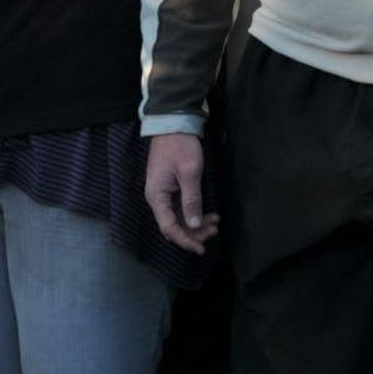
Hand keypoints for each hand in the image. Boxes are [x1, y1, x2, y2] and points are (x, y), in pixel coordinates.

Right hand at [144, 133, 218, 254]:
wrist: (173, 124)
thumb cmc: (180, 146)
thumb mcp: (189, 172)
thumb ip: (192, 199)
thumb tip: (193, 225)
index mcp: (157, 196)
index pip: (169, 227)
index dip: (185, 240)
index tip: (201, 249)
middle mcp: (157, 198)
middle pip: (174, 225)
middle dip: (194, 233)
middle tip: (214, 231)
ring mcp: (164, 194)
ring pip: (179, 218)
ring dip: (196, 224)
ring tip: (215, 223)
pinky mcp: (171, 189)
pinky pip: (181, 208)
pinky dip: (195, 213)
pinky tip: (209, 214)